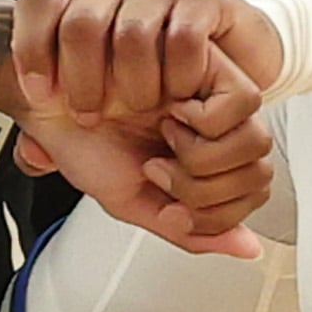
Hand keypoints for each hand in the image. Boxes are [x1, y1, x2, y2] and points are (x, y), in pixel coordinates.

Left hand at [11, 0, 282, 125]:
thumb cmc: (153, 91)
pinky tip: (179, 95)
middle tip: (93, 116)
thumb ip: (57, 133)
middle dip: (84, 83)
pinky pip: (184, 36)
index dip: (31, 50)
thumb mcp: (96, 110)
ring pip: (133, 32)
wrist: (220, 78)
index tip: (42, 98)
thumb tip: (32, 154)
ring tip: (143, 111)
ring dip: (135, 85)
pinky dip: (180, 75)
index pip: (39, 2)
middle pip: (81, 23)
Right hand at [16, 48, 276, 258]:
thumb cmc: (85, 143)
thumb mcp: (137, 203)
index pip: (251, 196)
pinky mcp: (210, 62)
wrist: (51, 103)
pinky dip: (204, 121)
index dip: (213, 212)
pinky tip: (172, 110)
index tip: (163, 193)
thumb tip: (248, 248)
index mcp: (207, 158)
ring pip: (255, 143)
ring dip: (200, 156)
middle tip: (156, 167)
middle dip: (203, 189)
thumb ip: (190, 230)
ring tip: (162, 137)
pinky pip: (242, 101)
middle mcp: (219, 128)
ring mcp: (216, 95)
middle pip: (259, 173)